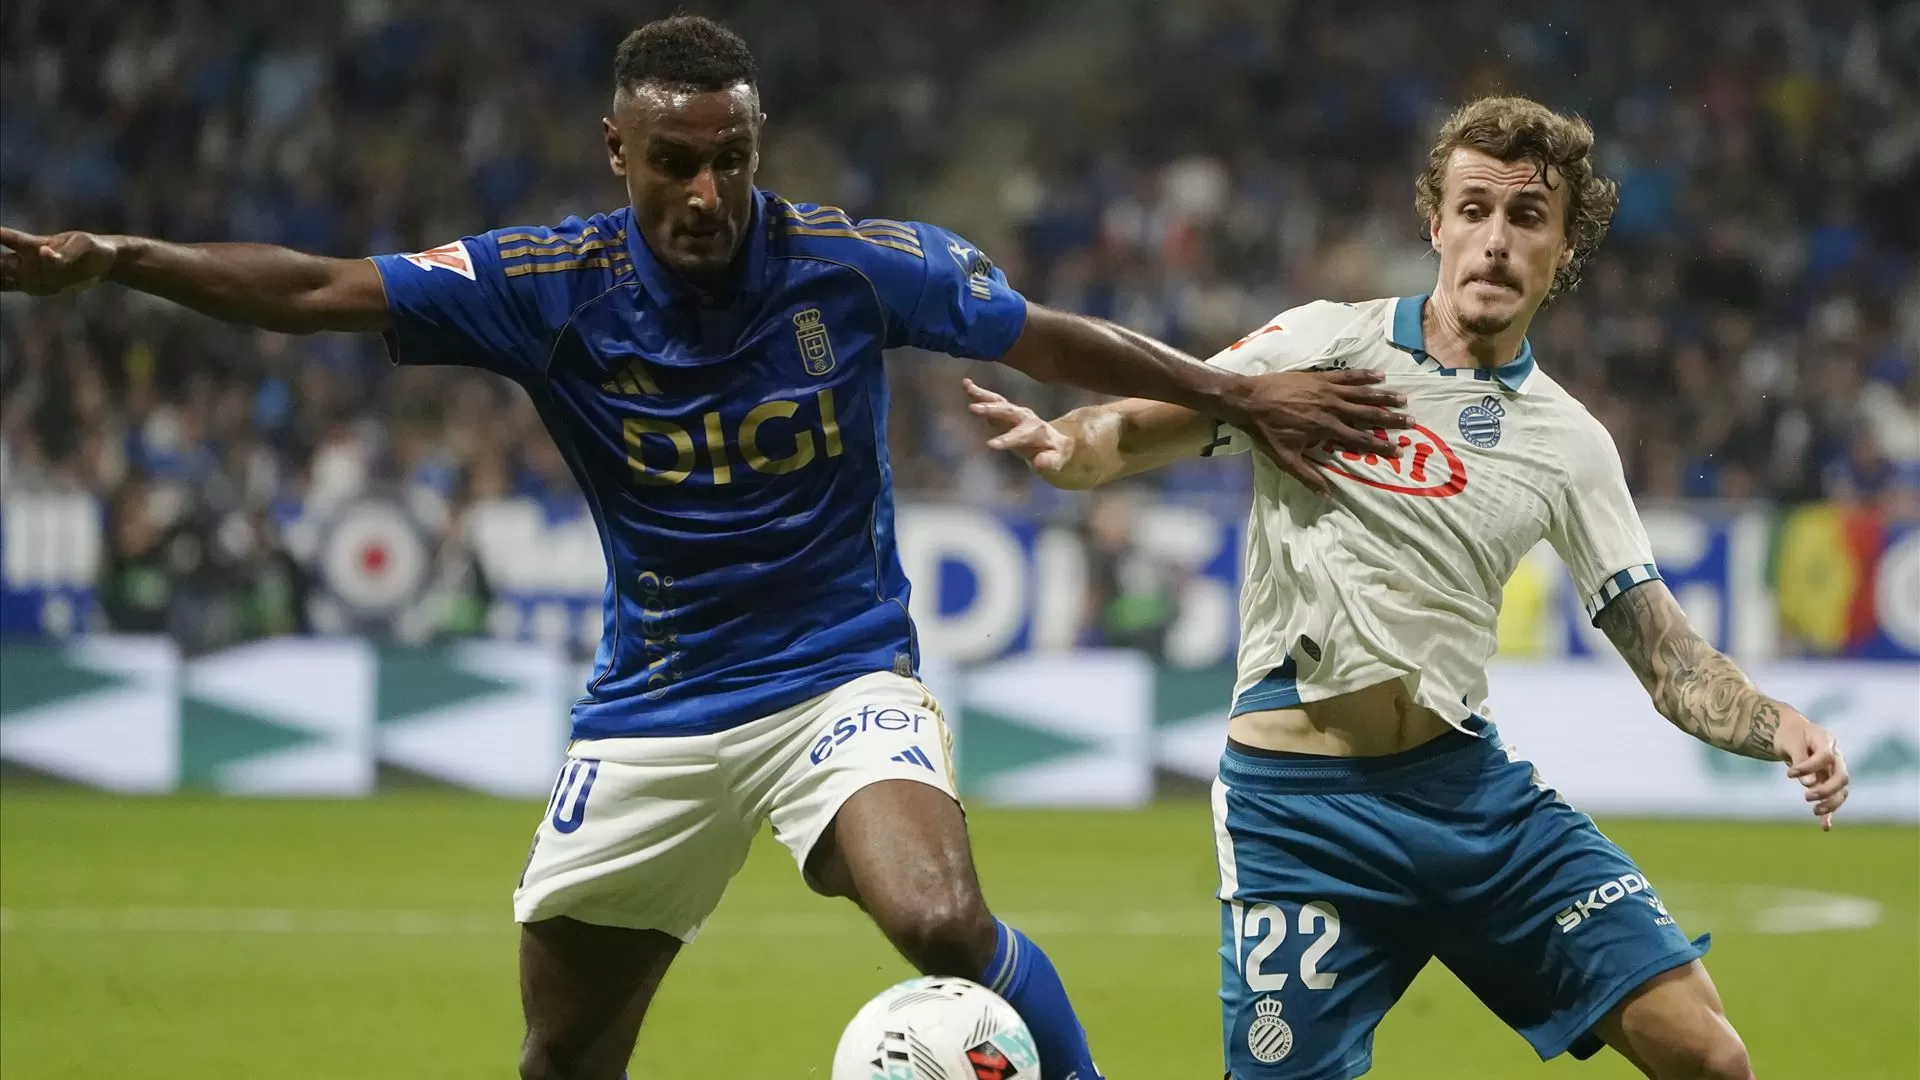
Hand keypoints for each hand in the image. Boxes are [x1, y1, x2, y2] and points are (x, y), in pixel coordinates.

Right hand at [0, 227, 122, 294]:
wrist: (102, 264)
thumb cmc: (92, 248)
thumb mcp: (83, 245)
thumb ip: (65, 252)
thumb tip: (43, 253)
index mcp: (37, 244)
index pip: (12, 239)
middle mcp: (28, 258)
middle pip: (2, 260)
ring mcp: (30, 274)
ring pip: (3, 275)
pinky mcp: (36, 287)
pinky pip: (12, 287)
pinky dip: (1, 287)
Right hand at [964, 379, 1073, 475]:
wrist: (1053, 440)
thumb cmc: (1053, 454)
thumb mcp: (1055, 462)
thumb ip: (1048, 462)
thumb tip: (1038, 462)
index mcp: (1035, 431)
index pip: (1019, 435)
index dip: (1006, 440)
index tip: (990, 445)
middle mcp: (1024, 417)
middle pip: (1007, 412)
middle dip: (991, 410)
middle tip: (973, 409)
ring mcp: (1015, 412)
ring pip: (999, 402)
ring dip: (983, 395)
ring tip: (967, 386)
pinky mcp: (1006, 410)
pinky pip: (993, 400)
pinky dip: (980, 393)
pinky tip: (966, 384)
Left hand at [1221, 370, 1409, 495]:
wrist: (1248, 399)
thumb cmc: (1266, 430)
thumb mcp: (1284, 458)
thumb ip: (1307, 476)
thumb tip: (1327, 496)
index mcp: (1325, 428)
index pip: (1359, 440)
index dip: (1381, 445)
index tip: (1399, 449)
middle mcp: (1331, 408)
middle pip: (1367, 414)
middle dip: (1391, 418)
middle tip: (1411, 422)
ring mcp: (1326, 390)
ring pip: (1362, 393)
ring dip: (1384, 396)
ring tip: (1403, 398)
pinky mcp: (1320, 377)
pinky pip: (1347, 376)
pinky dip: (1364, 376)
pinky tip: (1380, 376)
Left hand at [1777, 710, 1847, 829]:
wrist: (1791, 734)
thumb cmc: (1789, 734)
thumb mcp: (1790, 741)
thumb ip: (1800, 758)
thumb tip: (1809, 784)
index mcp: (1827, 741)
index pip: (1826, 756)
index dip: (1809, 767)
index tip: (1789, 774)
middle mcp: (1836, 758)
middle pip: (1841, 777)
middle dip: (1826, 790)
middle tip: (1806, 796)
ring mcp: (1834, 771)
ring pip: (1841, 791)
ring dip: (1830, 803)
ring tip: (1814, 811)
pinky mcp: (1828, 782)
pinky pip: (1832, 799)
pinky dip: (1829, 812)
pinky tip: (1824, 827)